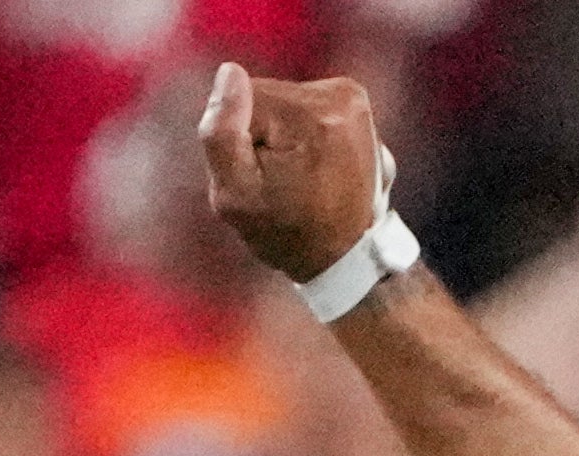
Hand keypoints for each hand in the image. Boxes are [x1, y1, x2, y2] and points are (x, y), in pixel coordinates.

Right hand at [196, 63, 386, 285]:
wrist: (346, 259)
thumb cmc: (286, 233)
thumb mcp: (235, 194)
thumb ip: (220, 132)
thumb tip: (230, 73)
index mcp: (312, 113)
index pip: (242, 98)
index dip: (240, 139)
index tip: (263, 175)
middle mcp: (343, 96)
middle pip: (266, 98)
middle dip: (264, 137)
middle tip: (283, 182)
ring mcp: (355, 102)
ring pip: (285, 105)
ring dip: (285, 139)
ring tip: (303, 180)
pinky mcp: (357, 109)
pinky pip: (306, 111)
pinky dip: (305, 138)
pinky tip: (320, 171)